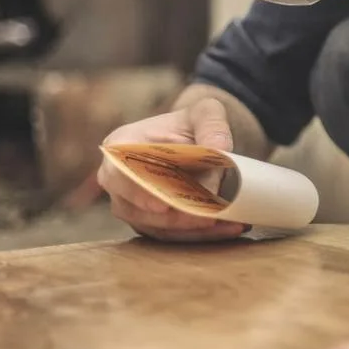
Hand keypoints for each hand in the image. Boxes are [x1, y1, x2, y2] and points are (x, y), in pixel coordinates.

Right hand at [98, 97, 247, 241]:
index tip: (162, 204)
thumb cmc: (193, 124)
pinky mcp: (152, 223)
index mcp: (121, 148)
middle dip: (173, 217)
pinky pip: (171, 236)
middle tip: (206, 218)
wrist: (198, 141)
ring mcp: (133, 206)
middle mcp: (119, 181)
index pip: (119, 174)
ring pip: (155, 227)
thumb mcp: (205, 112)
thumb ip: (212, 124)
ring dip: (191, 230)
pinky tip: (229, 228)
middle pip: (136, 208)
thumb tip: (220, 148)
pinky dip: (200, 235)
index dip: (137, 192)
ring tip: (226, 222)